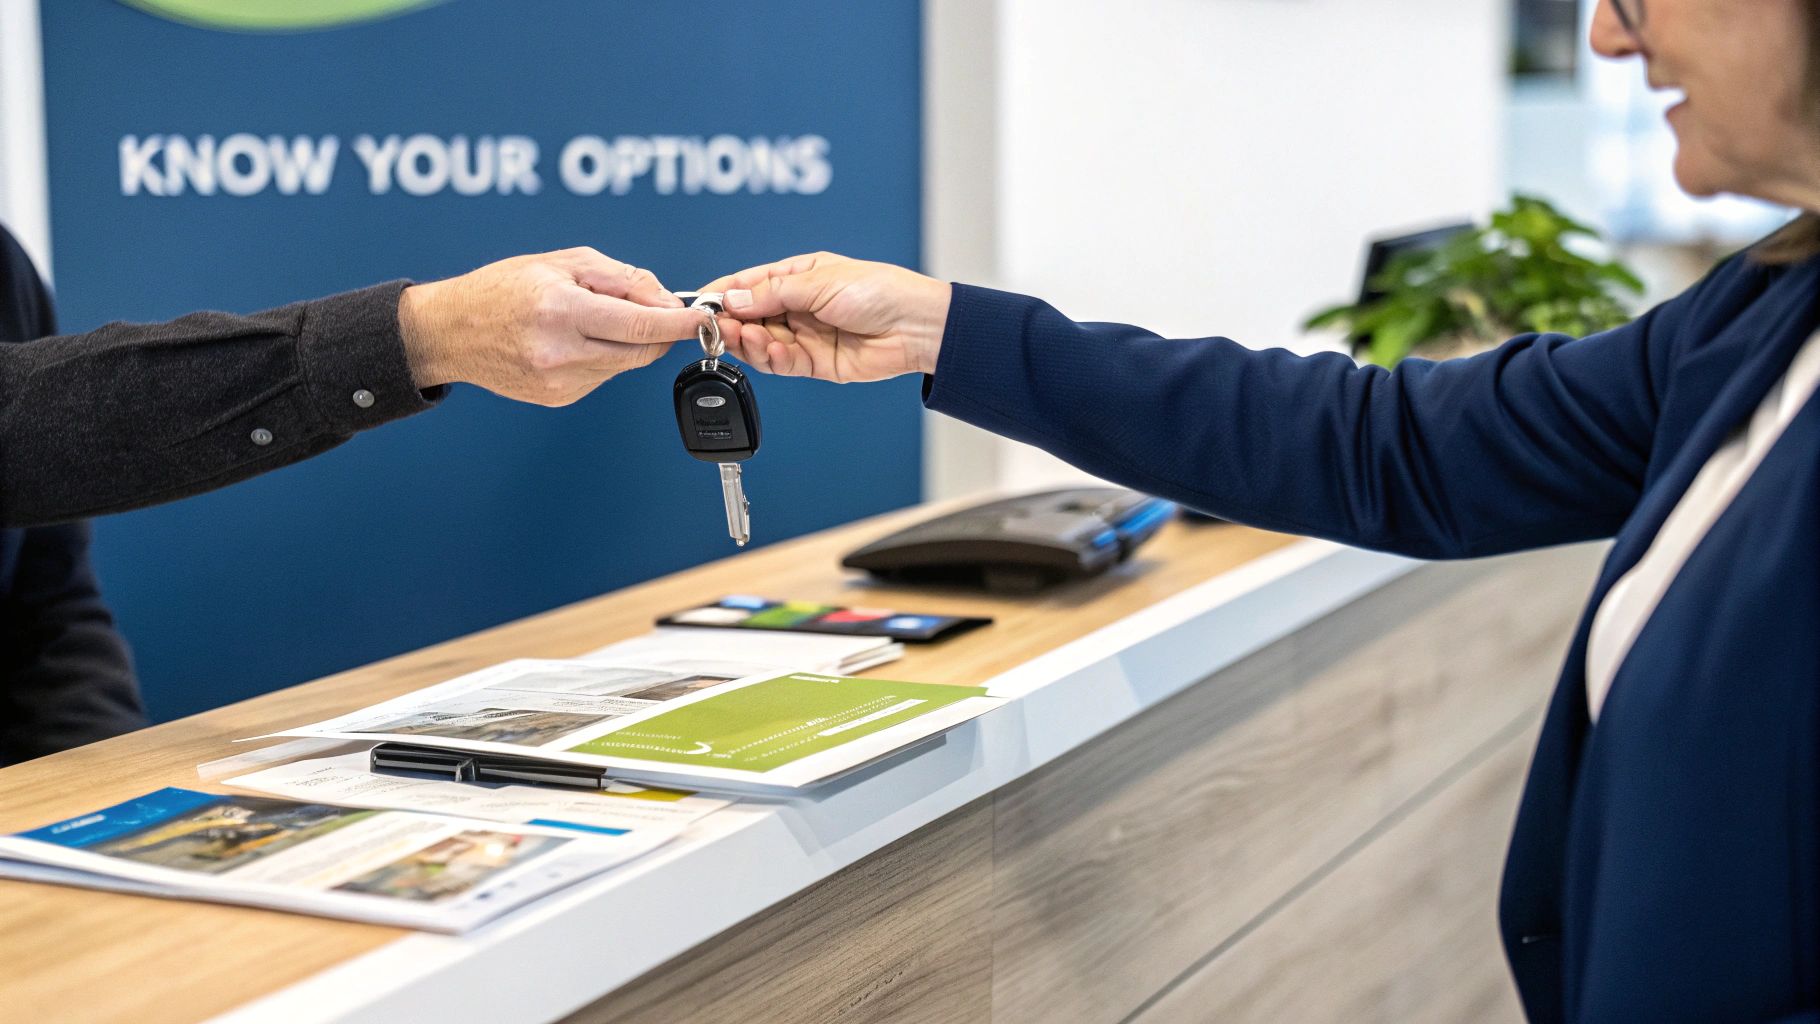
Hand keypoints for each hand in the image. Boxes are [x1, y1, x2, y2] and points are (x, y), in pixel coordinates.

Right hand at [397, 247, 706, 405]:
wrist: (450, 331)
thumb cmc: (503, 288)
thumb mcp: (562, 263)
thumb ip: (622, 279)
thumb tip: (667, 301)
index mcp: (560, 310)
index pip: (639, 324)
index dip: (678, 324)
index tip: (703, 320)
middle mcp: (560, 352)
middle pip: (641, 349)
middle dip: (657, 329)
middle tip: (650, 307)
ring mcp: (559, 382)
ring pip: (625, 363)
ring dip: (626, 341)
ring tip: (589, 318)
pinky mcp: (558, 398)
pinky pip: (602, 375)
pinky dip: (602, 356)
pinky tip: (571, 341)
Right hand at [701, 252, 950, 381]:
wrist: (915, 326)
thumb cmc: (880, 290)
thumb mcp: (820, 281)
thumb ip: (773, 293)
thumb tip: (734, 300)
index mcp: (798, 276)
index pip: (750, 284)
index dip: (724, 293)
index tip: (701, 303)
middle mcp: (798, 306)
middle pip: (751, 317)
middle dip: (733, 322)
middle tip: (719, 327)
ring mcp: (806, 335)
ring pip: (763, 343)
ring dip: (750, 342)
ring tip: (745, 337)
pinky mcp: (816, 363)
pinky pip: (783, 363)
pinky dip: (772, 359)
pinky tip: (772, 351)